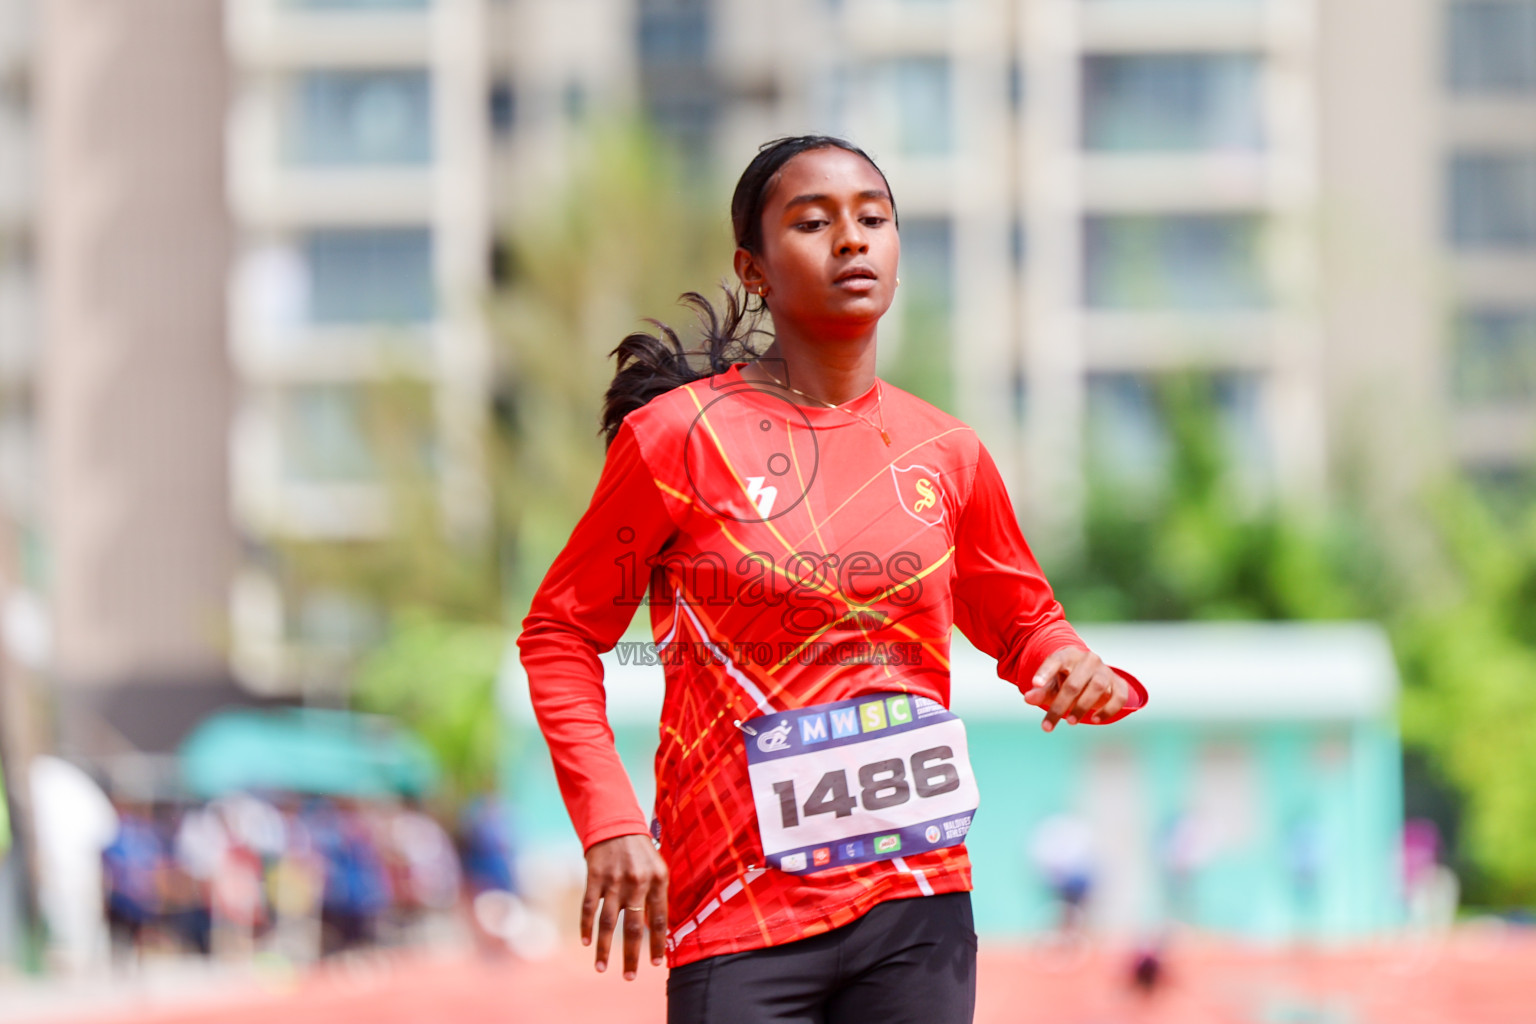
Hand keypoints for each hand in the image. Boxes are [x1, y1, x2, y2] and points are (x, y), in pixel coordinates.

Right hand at [581, 833, 668, 978]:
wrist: (617, 825)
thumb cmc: (641, 852)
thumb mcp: (657, 869)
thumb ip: (657, 896)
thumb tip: (656, 931)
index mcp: (657, 880)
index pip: (658, 920)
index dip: (657, 943)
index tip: (656, 963)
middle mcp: (636, 882)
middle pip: (633, 927)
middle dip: (631, 956)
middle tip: (629, 977)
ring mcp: (614, 880)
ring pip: (608, 922)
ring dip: (603, 948)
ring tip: (601, 968)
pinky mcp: (595, 877)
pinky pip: (589, 907)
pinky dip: (586, 927)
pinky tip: (586, 943)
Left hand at [1024, 647, 1129, 731]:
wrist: (1092, 676)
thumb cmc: (1066, 680)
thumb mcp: (1052, 684)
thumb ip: (1041, 691)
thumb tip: (1027, 698)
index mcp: (1068, 656)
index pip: (1055, 661)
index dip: (1045, 672)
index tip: (1034, 684)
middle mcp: (1088, 660)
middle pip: (1074, 683)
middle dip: (1061, 705)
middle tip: (1048, 725)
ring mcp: (1106, 671)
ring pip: (1097, 688)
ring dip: (1083, 707)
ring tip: (1070, 722)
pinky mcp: (1119, 684)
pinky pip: (1118, 697)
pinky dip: (1107, 710)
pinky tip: (1095, 720)